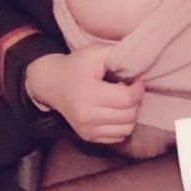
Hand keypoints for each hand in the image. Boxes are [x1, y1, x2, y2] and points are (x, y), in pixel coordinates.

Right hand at [24, 43, 144, 143]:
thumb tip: (139, 65)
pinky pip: (117, 138)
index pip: (127, 99)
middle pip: (128, 116)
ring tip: (122, 101)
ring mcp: (87, 130)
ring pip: (126, 130)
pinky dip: (122, 126)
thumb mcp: (95, 52)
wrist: (51, 84)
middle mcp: (87, 116)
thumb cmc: (76, 65)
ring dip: (130, 115)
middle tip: (128, 90)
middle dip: (135, 102)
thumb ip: (117, 54)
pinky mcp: (88, 137)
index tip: (136, 80)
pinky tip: (115, 112)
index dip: (138, 89)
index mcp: (89, 94)